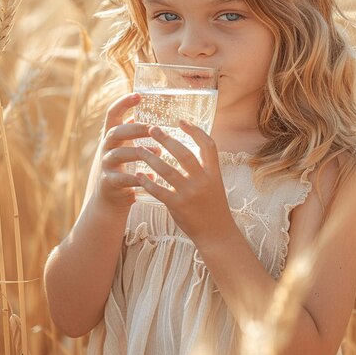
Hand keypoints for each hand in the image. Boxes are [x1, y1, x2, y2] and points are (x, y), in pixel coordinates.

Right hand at [90, 93, 159, 216]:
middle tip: (153, 128)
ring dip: (139, 152)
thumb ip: (133, 133)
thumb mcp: (125, 147)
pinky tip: (150, 177)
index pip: (112, 114)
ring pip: (118, 154)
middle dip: (134, 128)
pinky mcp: (109, 183)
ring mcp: (105, 165)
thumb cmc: (122, 169)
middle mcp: (106, 148)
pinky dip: (136, 178)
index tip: (138, 95)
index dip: (123, 103)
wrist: (109, 200)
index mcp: (111, 137)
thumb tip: (151, 116)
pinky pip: (122, 178)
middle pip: (115, 132)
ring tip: (157, 152)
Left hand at [134, 120, 236, 243]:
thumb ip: (204, 168)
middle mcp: (203, 180)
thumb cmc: (213, 207)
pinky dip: (147, 181)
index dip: (195, 131)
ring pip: (167, 170)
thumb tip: (189, 149)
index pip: (208, 145)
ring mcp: (190, 193)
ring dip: (151, 158)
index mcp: (214, 173)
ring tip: (139, 149)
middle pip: (183, 153)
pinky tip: (139, 175)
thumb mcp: (215, 184)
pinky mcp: (178, 206)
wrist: (216, 234)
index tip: (181, 121)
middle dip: (166, 139)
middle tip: (152, 129)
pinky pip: (158, 190)